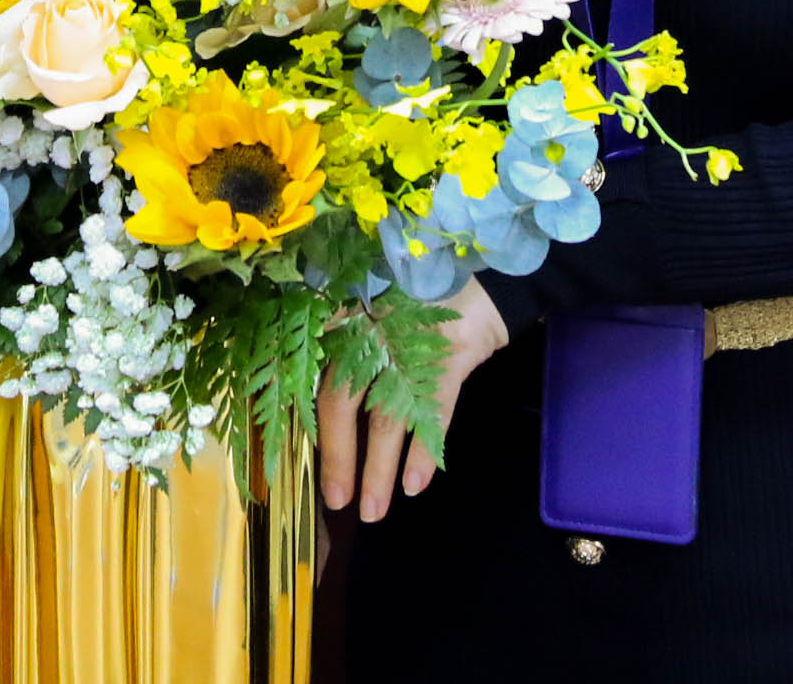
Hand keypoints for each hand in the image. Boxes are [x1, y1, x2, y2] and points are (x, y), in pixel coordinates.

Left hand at [316, 280, 509, 521]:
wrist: (478, 281)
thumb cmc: (416, 306)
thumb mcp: (374, 319)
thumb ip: (349, 356)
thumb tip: (328, 423)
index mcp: (343, 323)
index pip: (318, 383)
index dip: (316, 431)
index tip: (314, 473)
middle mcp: (367, 330)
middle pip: (342, 401)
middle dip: (339, 458)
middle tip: (338, 504)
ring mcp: (408, 342)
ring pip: (385, 414)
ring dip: (378, 468)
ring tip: (374, 510)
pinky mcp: (448, 355)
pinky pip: (432, 411)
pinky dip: (422, 450)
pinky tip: (414, 484)